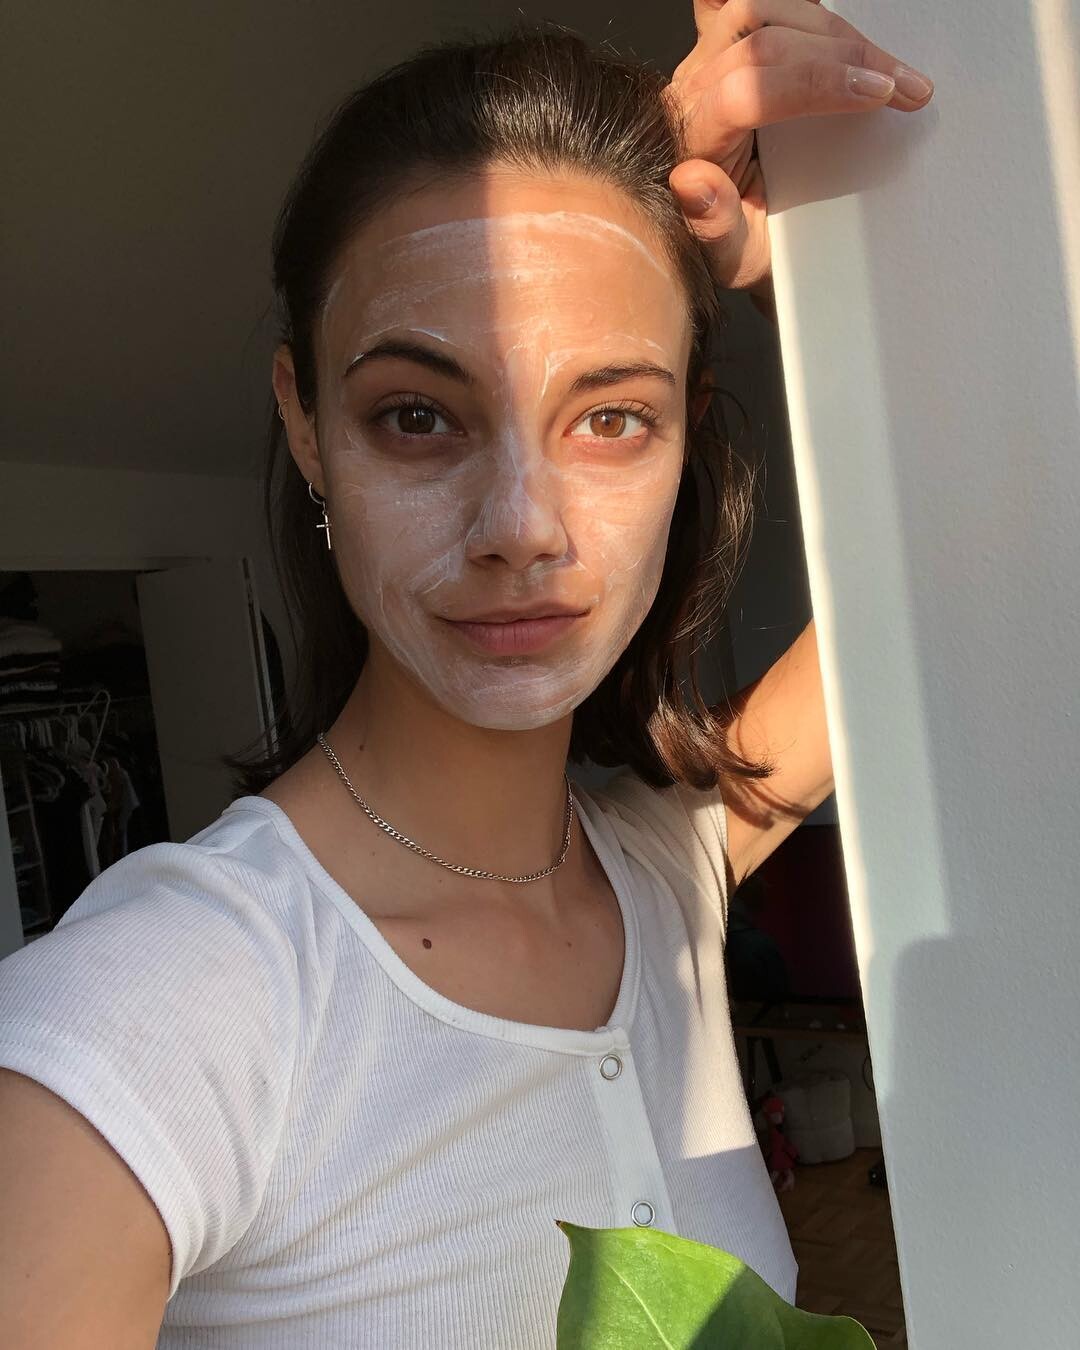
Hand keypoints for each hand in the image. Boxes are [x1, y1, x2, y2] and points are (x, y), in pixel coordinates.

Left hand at [666, 0, 933, 297]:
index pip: (749, 90)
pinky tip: (835, 26)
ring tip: (886, 68)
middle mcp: (693, 91)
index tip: (879, 97)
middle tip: (904, 88)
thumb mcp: (731, 257)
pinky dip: (799, 10)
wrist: (728, 231)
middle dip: (845, 56)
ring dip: (834, 31)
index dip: (818, 84)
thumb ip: (712, 228)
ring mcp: (707, 61)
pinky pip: (752, 7)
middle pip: (764, 39)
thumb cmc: (737, 242)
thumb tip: (693, 182)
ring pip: (767, 11)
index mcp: (694, 140)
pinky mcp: (726, 47)